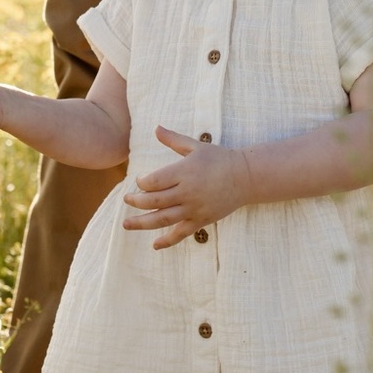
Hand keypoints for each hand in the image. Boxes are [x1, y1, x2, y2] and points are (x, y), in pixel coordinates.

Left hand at [122, 126, 250, 249]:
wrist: (246, 177)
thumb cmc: (219, 159)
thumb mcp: (196, 146)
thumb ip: (173, 139)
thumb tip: (156, 128)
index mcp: (184, 172)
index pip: (153, 182)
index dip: (141, 183)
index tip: (139, 181)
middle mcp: (187, 192)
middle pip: (154, 201)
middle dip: (136, 202)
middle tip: (127, 200)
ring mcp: (194, 208)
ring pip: (163, 219)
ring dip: (142, 223)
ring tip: (126, 224)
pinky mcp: (202, 220)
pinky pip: (181, 233)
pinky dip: (167, 241)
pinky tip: (155, 245)